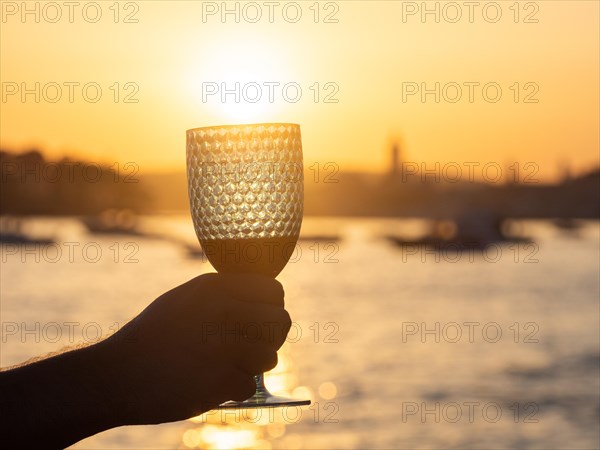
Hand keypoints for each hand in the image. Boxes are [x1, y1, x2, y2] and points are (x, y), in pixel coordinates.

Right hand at [102, 272, 291, 424]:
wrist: (116, 375)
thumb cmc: (153, 336)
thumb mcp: (185, 299)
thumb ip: (223, 295)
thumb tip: (264, 298)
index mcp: (216, 287)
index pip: (273, 290)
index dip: (272, 306)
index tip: (262, 318)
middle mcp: (223, 310)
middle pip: (280, 321)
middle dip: (271, 337)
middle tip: (254, 346)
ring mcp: (223, 345)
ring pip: (271, 356)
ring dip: (255, 366)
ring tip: (231, 366)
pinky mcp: (220, 379)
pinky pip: (250, 386)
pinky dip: (235, 391)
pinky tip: (212, 384)